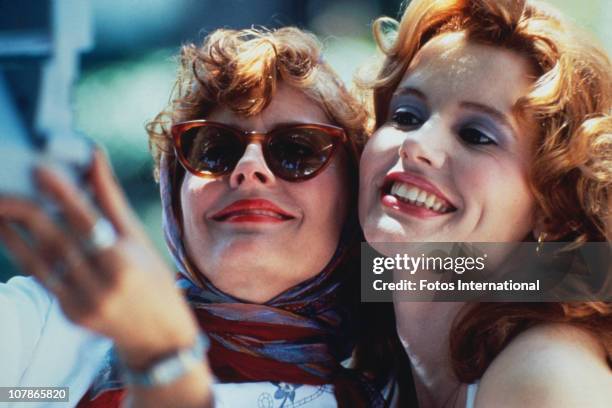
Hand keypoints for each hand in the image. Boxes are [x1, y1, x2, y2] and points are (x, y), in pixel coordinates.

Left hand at [0, 150, 197, 367]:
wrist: (158, 335)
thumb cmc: (154, 278)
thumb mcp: (139, 239)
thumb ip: (111, 200)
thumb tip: (95, 157)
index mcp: (125, 262)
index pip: (89, 222)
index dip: (64, 194)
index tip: (40, 169)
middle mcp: (102, 285)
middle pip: (57, 241)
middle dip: (25, 211)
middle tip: (3, 187)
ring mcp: (83, 303)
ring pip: (40, 261)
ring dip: (13, 232)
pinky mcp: (69, 314)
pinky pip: (42, 278)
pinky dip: (22, 254)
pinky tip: (8, 233)